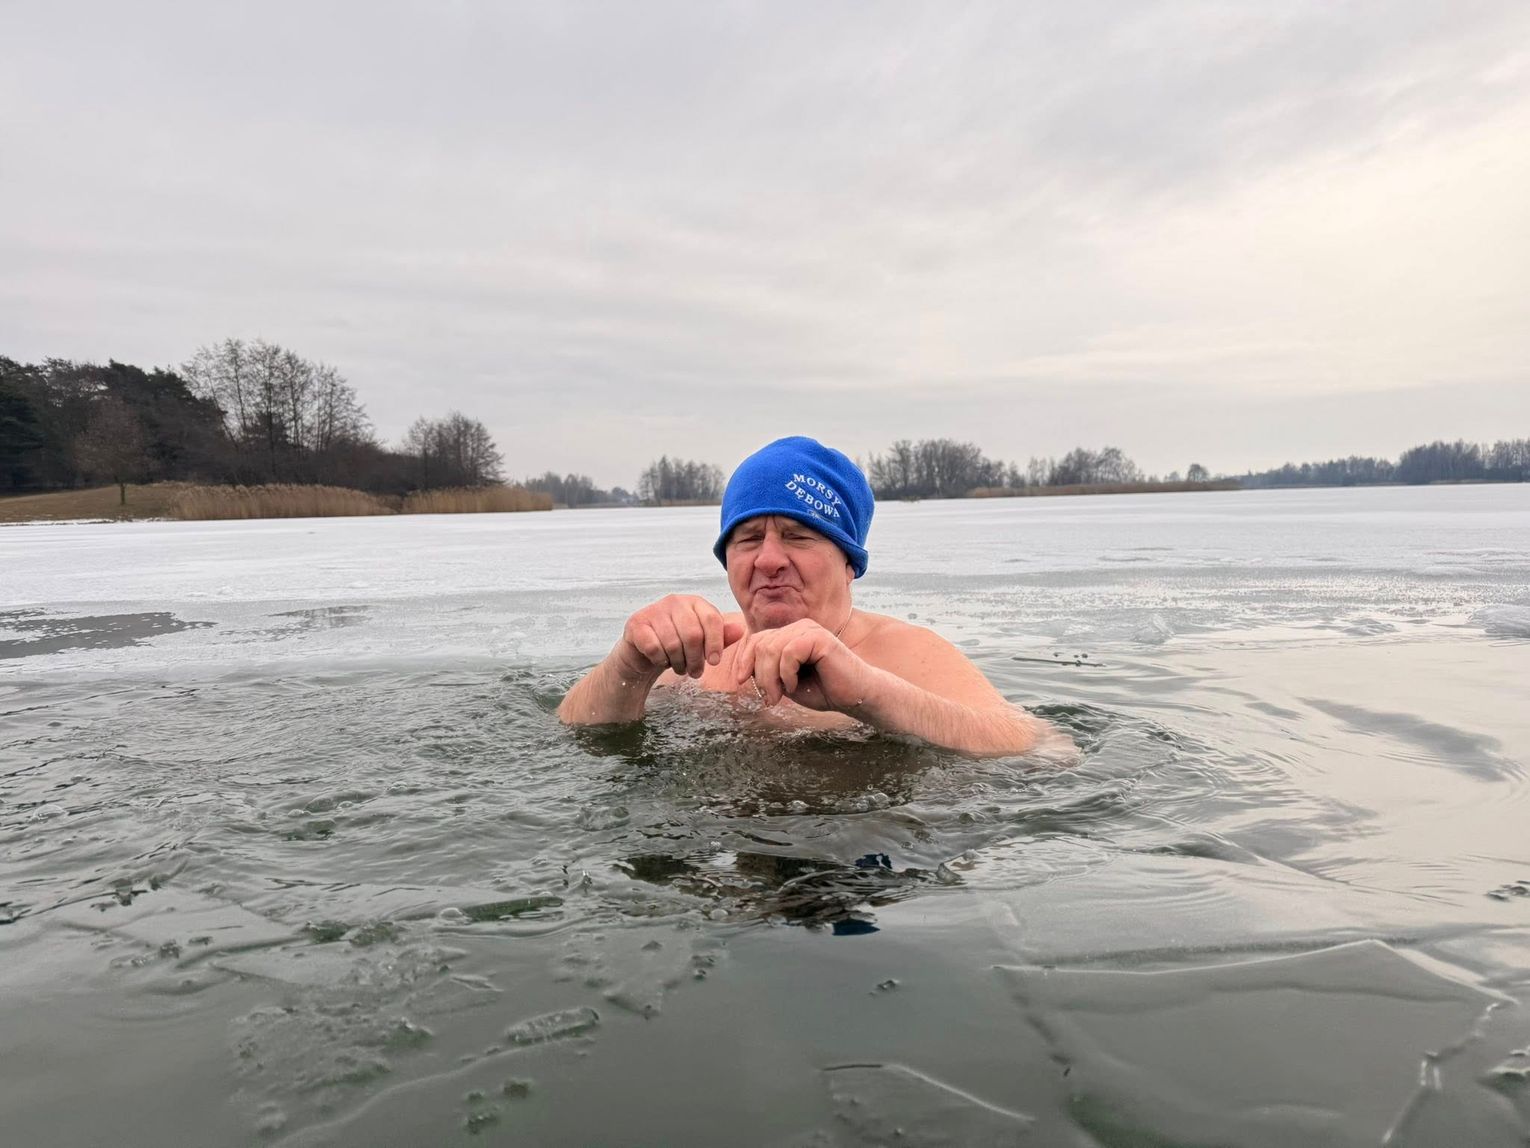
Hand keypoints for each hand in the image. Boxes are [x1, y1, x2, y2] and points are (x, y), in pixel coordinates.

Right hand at [617, 595, 745, 679]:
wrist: (644, 653)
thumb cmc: (678, 646)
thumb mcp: (703, 642)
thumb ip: (720, 636)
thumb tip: (740, 630)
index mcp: (694, 602)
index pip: (712, 619)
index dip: (715, 643)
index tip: (714, 662)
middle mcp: (674, 602)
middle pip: (693, 634)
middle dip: (696, 659)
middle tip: (695, 672)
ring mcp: (654, 611)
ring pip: (673, 643)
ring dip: (678, 663)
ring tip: (679, 667)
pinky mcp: (637, 624)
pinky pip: (654, 647)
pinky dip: (660, 660)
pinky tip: (661, 660)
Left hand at [731, 618, 879, 711]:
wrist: (855, 696)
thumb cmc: (824, 690)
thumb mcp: (786, 681)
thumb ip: (767, 670)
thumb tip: (740, 669)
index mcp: (790, 634)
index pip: (755, 640)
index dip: (744, 660)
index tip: (741, 681)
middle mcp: (799, 627)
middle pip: (761, 645)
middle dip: (759, 675)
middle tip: (768, 698)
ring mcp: (810, 629)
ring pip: (771, 649)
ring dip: (770, 678)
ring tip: (779, 696)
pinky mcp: (819, 637)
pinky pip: (788, 652)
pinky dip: (786, 673)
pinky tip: (795, 685)